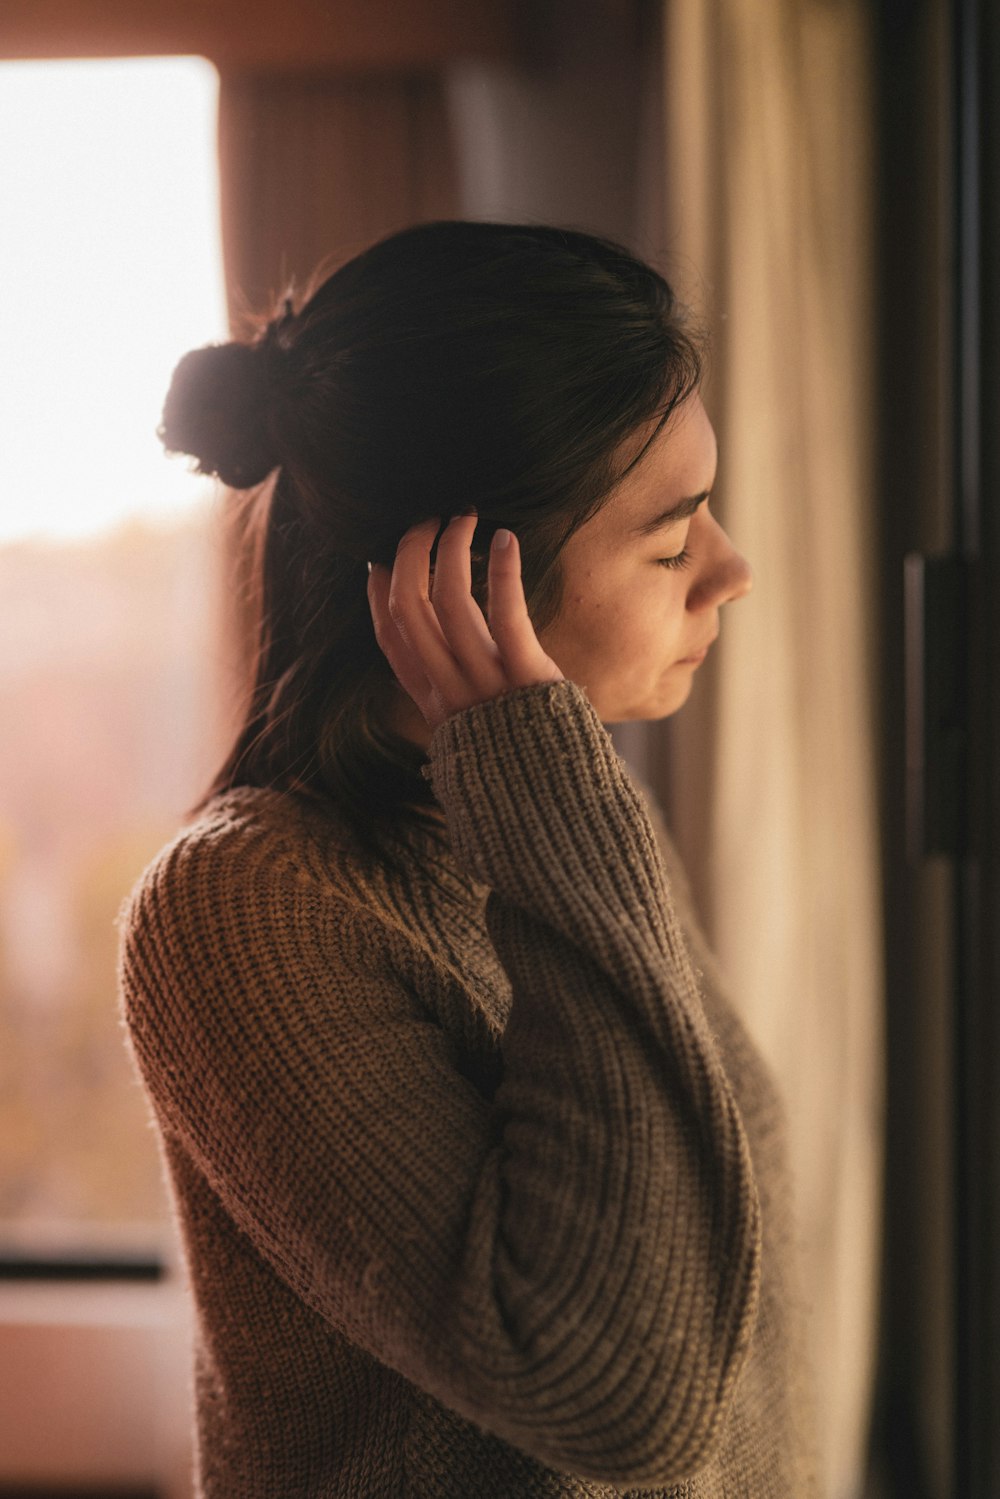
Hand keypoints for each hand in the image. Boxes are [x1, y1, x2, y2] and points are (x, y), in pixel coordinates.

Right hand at [367, 515, 563, 731]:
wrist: (558, 798)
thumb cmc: (519, 752)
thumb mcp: (471, 724)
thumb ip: (450, 685)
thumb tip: (435, 643)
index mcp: (431, 701)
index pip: (389, 638)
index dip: (376, 594)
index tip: (378, 559)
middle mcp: (449, 689)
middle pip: (409, 608)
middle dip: (410, 554)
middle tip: (427, 520)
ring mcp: (485, 683)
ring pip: (450, 601)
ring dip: (452, 549)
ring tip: (466, 517)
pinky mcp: (526, 675)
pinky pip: (506, 614)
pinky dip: (502, 571)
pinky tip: (505, 539)